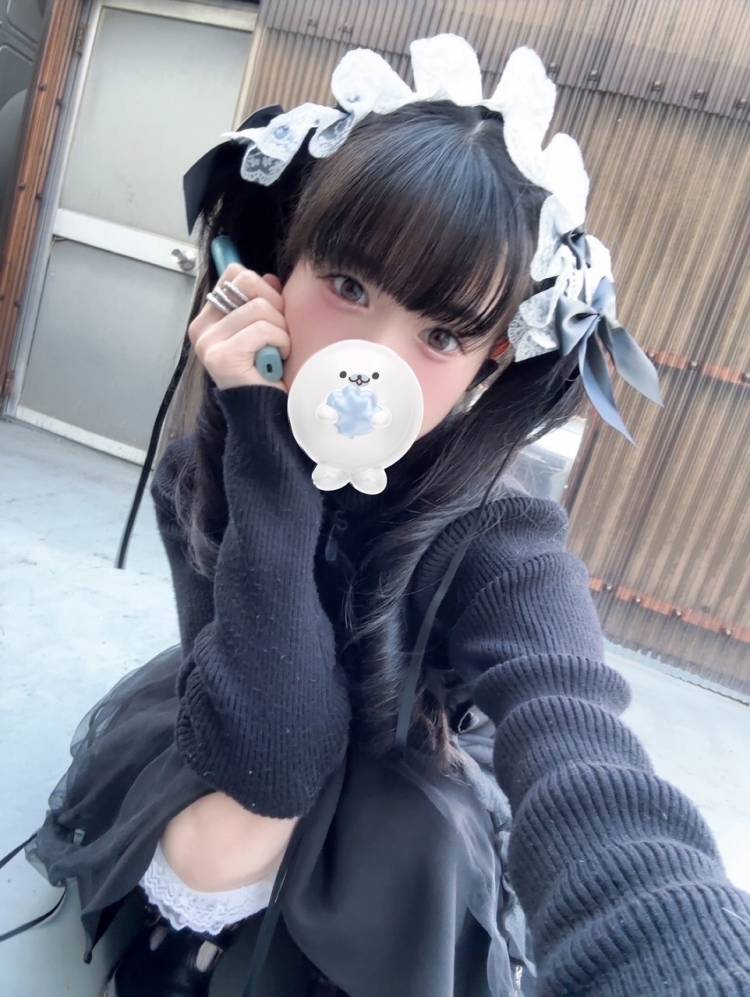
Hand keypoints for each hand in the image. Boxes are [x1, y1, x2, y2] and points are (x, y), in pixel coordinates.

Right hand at [189, 264, 289, 391]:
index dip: (262, 287)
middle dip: (274, 305)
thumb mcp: (266, 329)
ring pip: (260, 308)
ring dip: (281, 330)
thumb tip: (270, 278)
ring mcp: (208, 342)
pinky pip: (264, 330)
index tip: (273, 312)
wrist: (265, 412)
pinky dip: (281, 343)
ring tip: (277, 351)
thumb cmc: (267, 372)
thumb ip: (264, 301)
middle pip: (247, 282)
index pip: (234, 274)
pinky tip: (277, 359)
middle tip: (280, 332)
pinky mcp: (222, 356)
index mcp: (209, 318)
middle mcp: (202, 328)